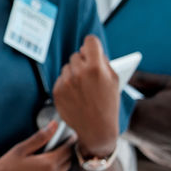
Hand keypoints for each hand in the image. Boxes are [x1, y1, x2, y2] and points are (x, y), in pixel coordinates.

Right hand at [0, 122, 71, 170]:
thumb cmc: (4, 169)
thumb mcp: (20, 149)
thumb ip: (40, 137)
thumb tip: (54, 125)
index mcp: (48, 164)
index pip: (68, 150)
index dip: (70, 142)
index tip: (72, 137)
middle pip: (68, 163)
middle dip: (66, 154)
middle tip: (61, 147)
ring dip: (59, 168)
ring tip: (48, 161)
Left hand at [52, 35, 118, 156]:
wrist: (97, 129)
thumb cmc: (108, 103)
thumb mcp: (113, 80)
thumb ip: (102, 61)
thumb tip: (88, 48)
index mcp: (96, 68)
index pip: (89, 41)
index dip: (92, 46)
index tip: (92, 50)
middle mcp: (79, 72)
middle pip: (76, 55)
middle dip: (83, 62)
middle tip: (90, 76)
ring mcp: (66, 82)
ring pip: (67, 67)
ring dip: (73, 73)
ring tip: (83, 89)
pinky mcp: (57, 91)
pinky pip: (60, 79)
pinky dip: (66, 84)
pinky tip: (76, 95)